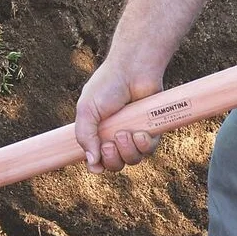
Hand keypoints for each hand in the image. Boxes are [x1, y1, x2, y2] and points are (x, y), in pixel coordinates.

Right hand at [74, 58, 162, 172]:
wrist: (132, 70)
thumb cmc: (107, 86)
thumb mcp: (86, 111)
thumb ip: (85, 137)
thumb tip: (93, 164)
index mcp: (98, 134)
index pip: (97, 161)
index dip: (97, 166)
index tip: (96, 162)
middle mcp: (115, 137)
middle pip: (115, 165)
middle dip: (112, 159)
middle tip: (110, 143)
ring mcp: (133, 135)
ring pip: (132, 160)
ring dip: (128, 151)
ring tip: (125, 133)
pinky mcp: (151, 131)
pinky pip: (149, 150)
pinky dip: (144, 145)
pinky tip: (140, 133)